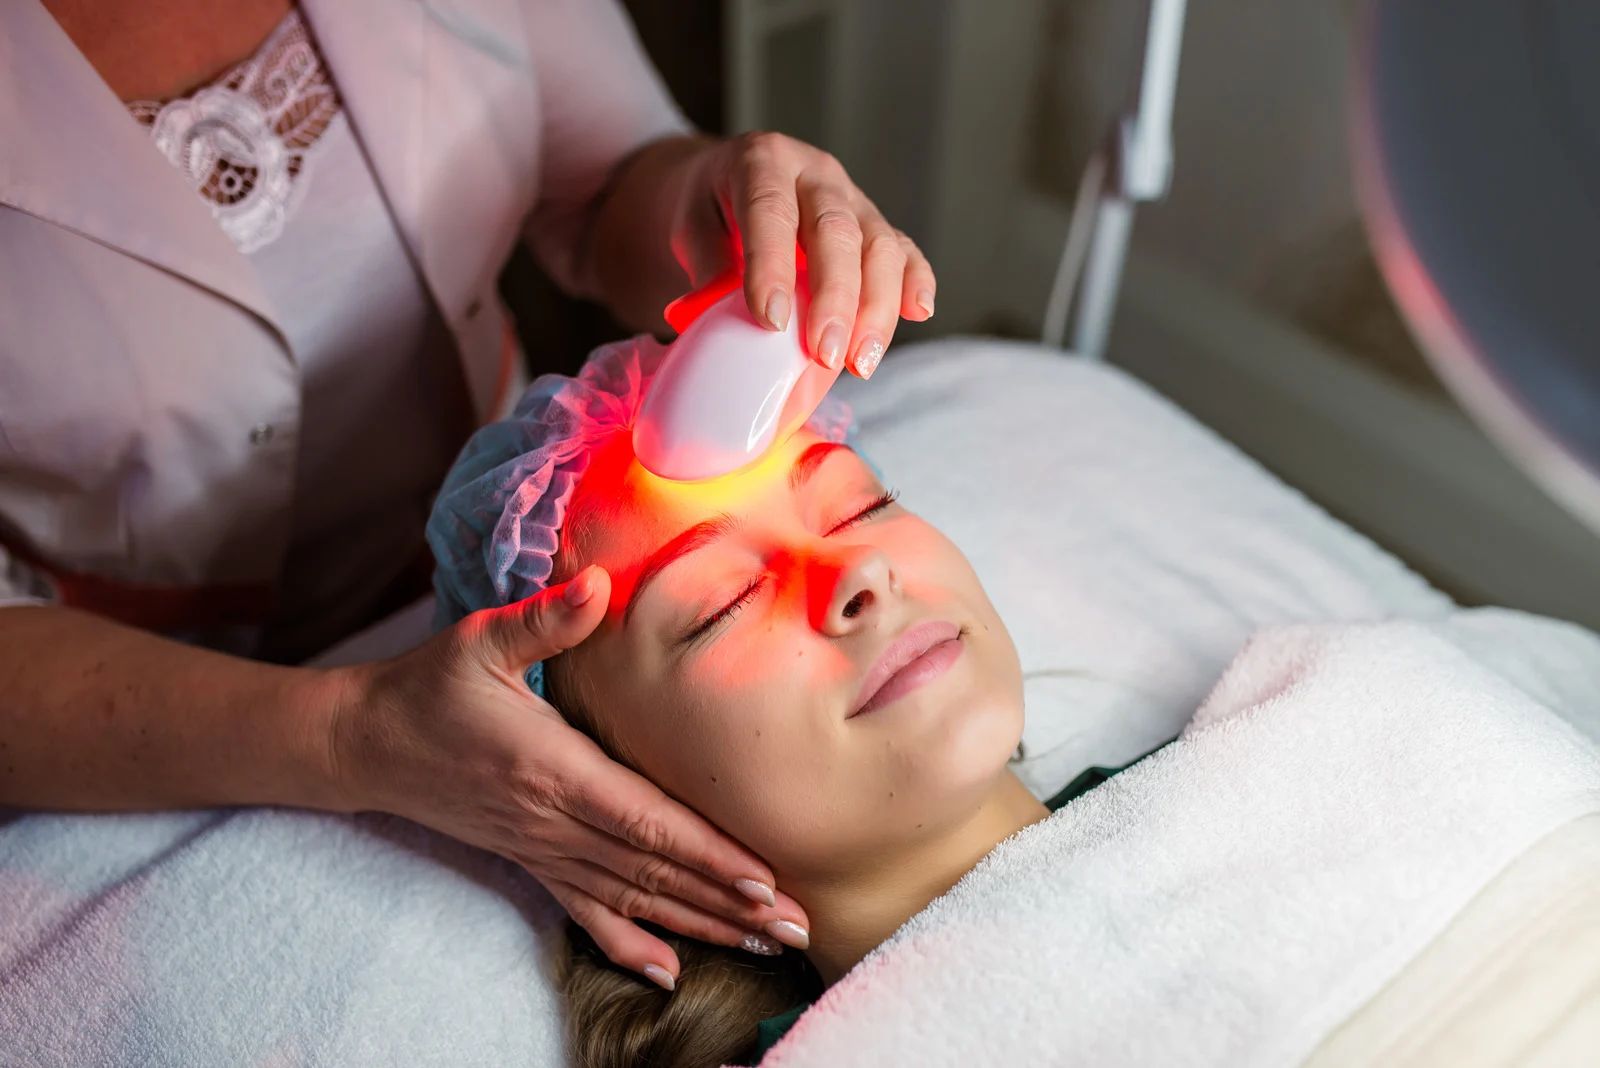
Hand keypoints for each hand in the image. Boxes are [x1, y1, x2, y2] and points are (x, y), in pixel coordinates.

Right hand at [327, 565, 810, 990]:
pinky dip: (630, 944)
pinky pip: (586, 913)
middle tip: (795, 926)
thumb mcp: (478, 640)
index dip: (705, 852)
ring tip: (764, 945)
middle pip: (654, 871)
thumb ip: (545, 620)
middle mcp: (553, 821)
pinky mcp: (531, 860)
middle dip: (728, 900)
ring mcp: (543, 848)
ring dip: (701, 924)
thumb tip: (597, 583)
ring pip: (633, 898)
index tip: (762, 876)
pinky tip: (668, 972)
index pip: (645, 821)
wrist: (365, 742)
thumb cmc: (428, 686)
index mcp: (552, 768)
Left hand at [669, 130, 937, 378]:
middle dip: (835, 298)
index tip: (772, 321)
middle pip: (836, 230)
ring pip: (880, 245)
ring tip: (860, 362)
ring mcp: (853, 198)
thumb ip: (703, 260)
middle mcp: (816, 174)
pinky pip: (904, 250)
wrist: (728, 183)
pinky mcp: (876, 225)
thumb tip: (714, 310)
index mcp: (763, 162)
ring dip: (876, 308)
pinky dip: (915, 281)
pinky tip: (918, 312)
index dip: (773, 266)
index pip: (771, 211)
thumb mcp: (688, 223)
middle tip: (825, 353)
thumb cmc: (709, 209)